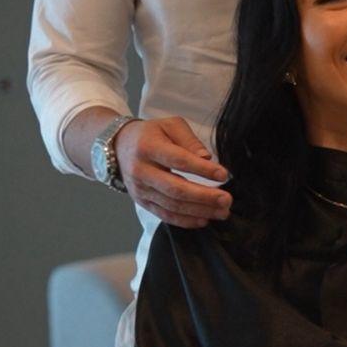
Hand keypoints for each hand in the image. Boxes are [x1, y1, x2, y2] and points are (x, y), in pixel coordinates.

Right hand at [114, 116, 231, 227]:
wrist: (119, 147)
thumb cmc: (151, 134)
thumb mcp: (170, 125)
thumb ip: (190, 140)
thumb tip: (207, 158)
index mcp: (148, 147)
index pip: (179, 161)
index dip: (202, 170)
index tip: (223, 174)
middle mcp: (141, 171)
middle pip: (176, 188)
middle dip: (204, 197)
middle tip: (226, 200)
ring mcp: (140, 190)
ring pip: (172, 205)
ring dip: (199, 211)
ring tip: (222, 212)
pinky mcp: (142, 202)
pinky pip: (165, 215)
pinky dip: (185, 220)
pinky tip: (204, 220)